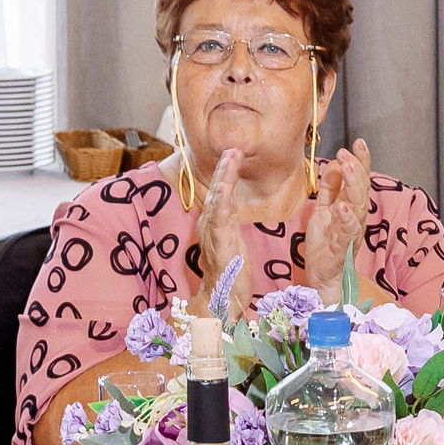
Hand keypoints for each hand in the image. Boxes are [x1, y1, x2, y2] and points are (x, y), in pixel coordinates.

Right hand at [194, 147, 246, 282]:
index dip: (225, 171)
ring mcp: (213, 233)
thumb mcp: (233, 238)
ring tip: (231, 158)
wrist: (222, 297)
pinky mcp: (219, 244)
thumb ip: (230, 220)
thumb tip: (231, 202)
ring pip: (217, 199)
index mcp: (215, 221)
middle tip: (232, 146)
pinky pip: (219, 220)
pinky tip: (224, 189)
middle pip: (217, 189)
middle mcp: (210, 223)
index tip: (233, 152)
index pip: (221, 190)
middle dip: (224, 167)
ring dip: (224, 177)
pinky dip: (221, 203)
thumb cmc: (230, 270)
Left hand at [301, 137, 373, 292]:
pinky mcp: (341, 248)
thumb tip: (335, 165)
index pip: (359, 180)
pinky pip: (346, 232)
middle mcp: (356, 218)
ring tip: (348, 169)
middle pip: (361, 190)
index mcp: (351, 208)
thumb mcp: (324, 209)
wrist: (323, 276)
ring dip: (353, 187)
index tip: (359, 142)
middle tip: (348, 152)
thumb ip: (330, 189)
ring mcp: (350, 233)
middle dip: (357, 170)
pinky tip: (342, 207)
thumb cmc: (325, 244)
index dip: (361, 161)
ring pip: (357, 207)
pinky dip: (346, 219)